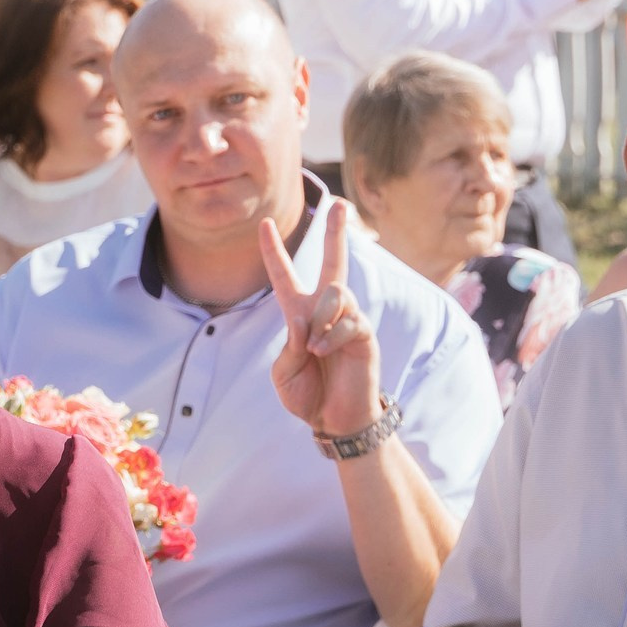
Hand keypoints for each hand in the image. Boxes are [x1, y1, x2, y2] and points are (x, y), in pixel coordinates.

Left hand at [262, 199, 378, 438]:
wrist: (334, 421)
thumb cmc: (308, 396)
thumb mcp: (284, 371)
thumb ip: (289, 342)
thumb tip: (306, 318)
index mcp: (299, 316)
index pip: (284, 277)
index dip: (273, 252)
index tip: (263, 225)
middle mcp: (325, 311)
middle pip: (333, 263)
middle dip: (336, 233)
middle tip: (341, 205)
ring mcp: (347, 319)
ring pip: (335, 292)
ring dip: (320, 317)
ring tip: (314, 347)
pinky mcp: (364, 333)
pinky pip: (348, 320)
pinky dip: (331, 336)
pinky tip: (325, 352)